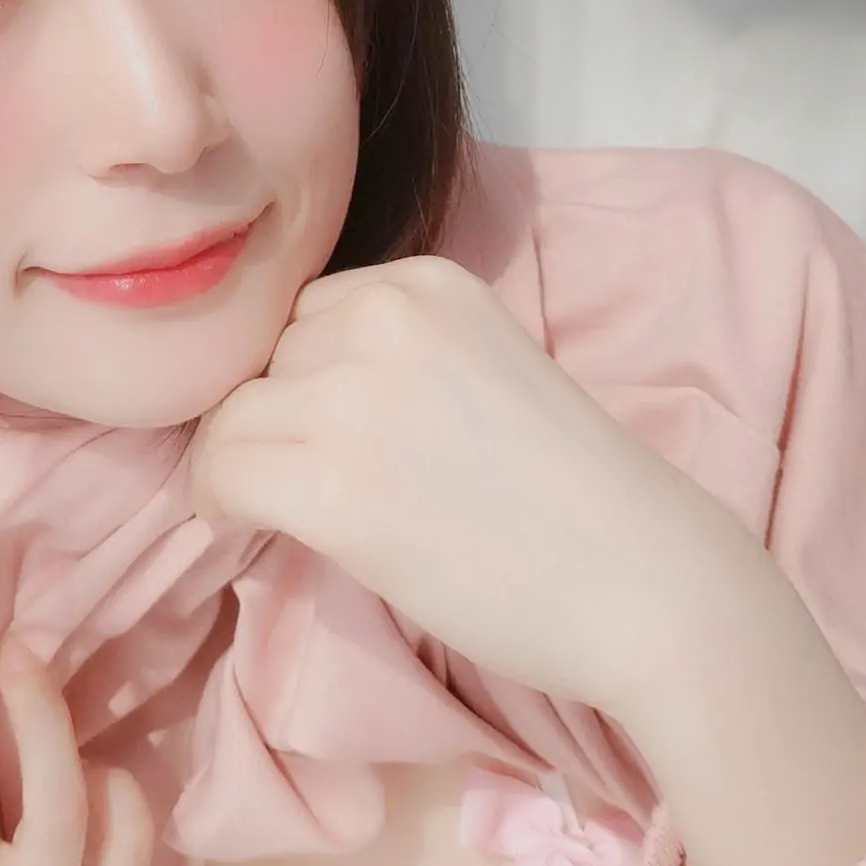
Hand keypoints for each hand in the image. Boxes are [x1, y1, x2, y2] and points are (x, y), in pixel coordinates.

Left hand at [185, 255, 748, 715]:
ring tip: (282, 513)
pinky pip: (221, 472)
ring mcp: (356, 394)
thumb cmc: (578, 498)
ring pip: (233, 413)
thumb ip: (396, 361)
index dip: (307, 382)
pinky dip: (218, 501)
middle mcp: (386, 314)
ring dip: (245, 462)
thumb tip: (282, 394)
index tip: (331, 440)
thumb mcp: (481, 372)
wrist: (648, 583)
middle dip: (281, 420)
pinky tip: (244, 528)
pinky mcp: (333, 480)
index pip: (311, 314)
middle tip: (323, 486)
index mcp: (429, 282)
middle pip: (269, 358)